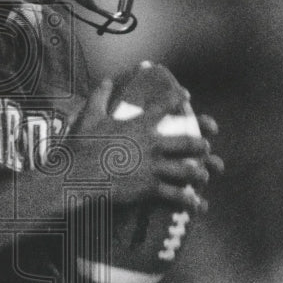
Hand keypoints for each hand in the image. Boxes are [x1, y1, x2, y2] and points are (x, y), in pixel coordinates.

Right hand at [69, 67, 221, 214]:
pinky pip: (174, 194)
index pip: (164, 106)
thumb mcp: (90, 116)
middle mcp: (151, 144)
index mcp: (139, 125)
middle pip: (186, 141)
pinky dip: (187, 199)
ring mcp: (152, 166)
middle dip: (199, 143)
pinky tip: (195, 202)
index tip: (187, 96)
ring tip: (204, 174)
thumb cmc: (81, 145)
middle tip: (206, 145)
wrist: (76, 174)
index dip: (178, 98)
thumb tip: (107, 80)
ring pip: (186, 169)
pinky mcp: (149, 187)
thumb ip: (100, 95)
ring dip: (198, 172)